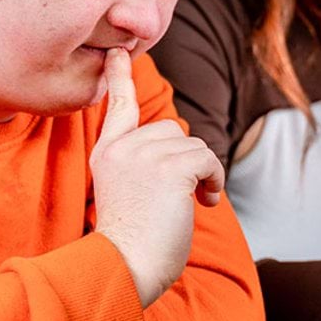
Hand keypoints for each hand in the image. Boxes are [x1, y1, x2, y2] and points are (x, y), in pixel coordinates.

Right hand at [91, 48, 225, 307]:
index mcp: (106, 154)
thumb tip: (179, 149)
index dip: (120, 78)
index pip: (118, 107)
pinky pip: (206, 157)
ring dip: (201, 172)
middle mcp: (121, 148)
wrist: (124, 267)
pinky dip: (214, 179)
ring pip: (192, 144)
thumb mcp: (124, 192)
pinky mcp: (170, 166)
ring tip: (193, 201)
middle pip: (169, 128)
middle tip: (185, 193)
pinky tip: (204, 201)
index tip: (117, 53)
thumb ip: (139, 163)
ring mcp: (144, 154)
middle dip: (184, 158)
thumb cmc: (129, 244)